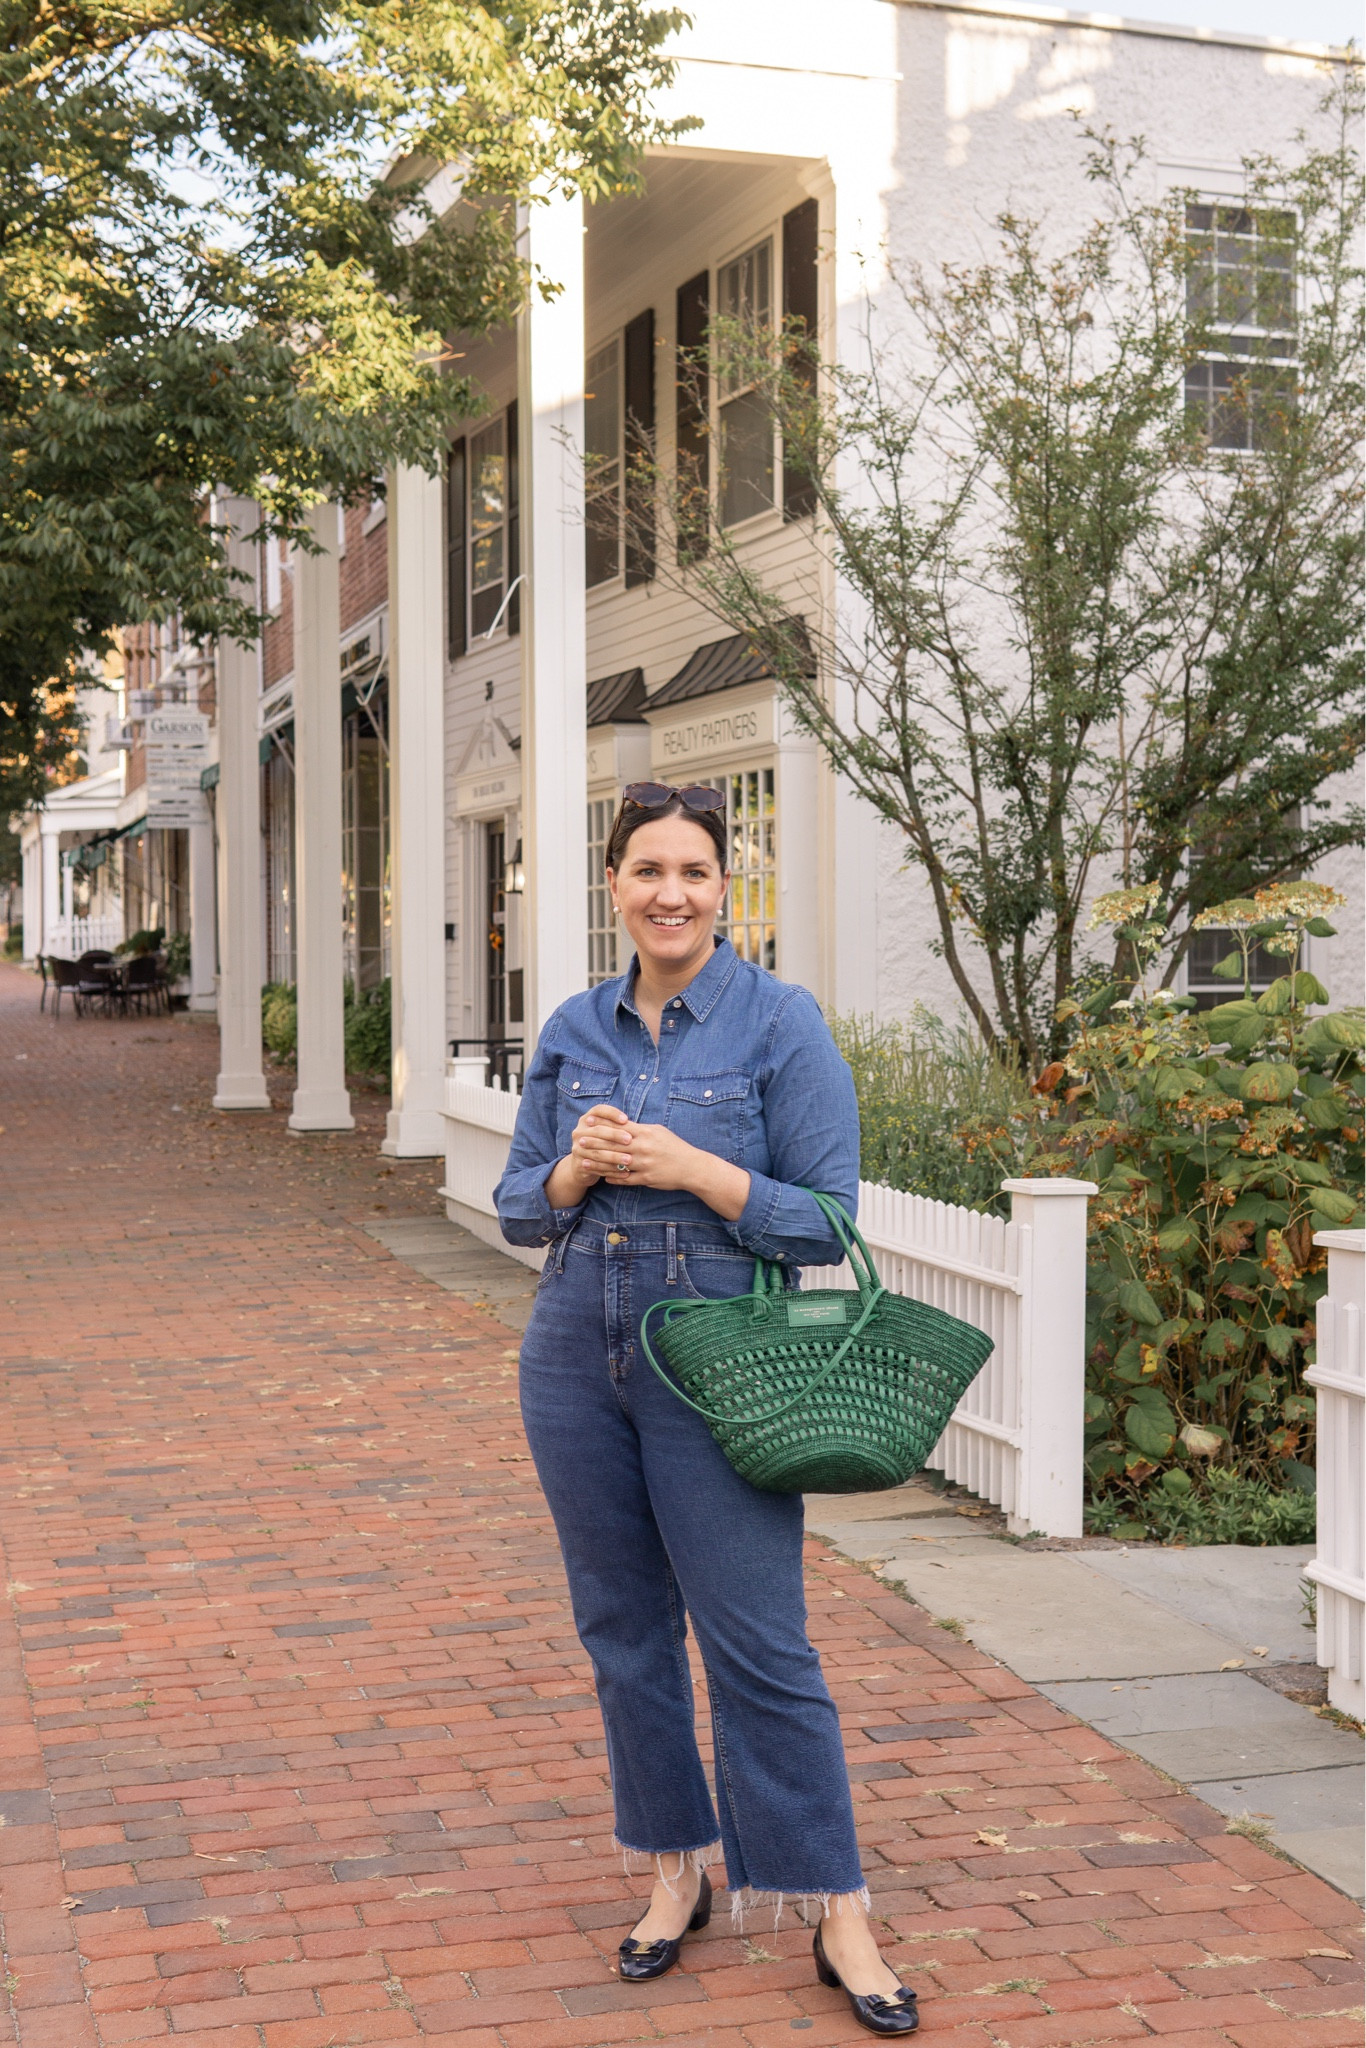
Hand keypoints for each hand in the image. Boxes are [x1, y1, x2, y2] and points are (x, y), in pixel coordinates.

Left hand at [545, 1103, 750, 1222]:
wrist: (693, 1167)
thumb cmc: (676, 1147)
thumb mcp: (659, 1132)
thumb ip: (641, 1128)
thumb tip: (624, 1123)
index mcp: (646, 1133)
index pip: (619, 1127)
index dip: (602, 1124)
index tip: (588, 1122)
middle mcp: (643, 1148)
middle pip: (613, 1145)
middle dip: (594, 1143)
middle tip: (579, 1141)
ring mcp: (644, 1164)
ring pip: (616, 1163)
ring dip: (598, 1163)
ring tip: (584, 1162)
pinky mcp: (647, 1179)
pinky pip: (626, 1179)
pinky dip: (614, 1179)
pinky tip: (603, 1178)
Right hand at [571, 1103, 634, 1184]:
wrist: (582, 1167)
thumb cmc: (602, 1145)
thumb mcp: (608, 1133)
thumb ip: (619, 1127)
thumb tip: (641, 1126)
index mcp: (586, 1119)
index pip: (598, 1110)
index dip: (612, 1114)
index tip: (626, 1119)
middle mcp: (579, 1132)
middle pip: (598, 1130)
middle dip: (615, 1135)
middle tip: (630, 1140)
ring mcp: (577, 1149)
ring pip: (598, 1152)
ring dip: (614, 1156)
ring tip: (629, 1160)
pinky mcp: (579, 1165)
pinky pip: (597, 1168)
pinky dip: (612, 1170)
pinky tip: (624, 1172)